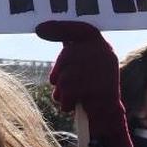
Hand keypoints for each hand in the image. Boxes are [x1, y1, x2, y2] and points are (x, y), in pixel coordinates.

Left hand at [37, 20, 132, 146]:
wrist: (108, 118)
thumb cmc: (90, 90)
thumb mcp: (80, 65)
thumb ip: (69, 48)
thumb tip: (42, 28)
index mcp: (103, 47)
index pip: (82, 29)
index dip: (61, 28)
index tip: (39, 29)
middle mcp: (107, 56)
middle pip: (67, 58)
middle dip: (59, 75)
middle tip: (61, 86)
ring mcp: (104, 74)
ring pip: (66, 78)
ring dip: (62, 92)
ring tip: (70, 98)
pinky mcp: (99, 93)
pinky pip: (70, 94)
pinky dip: (66, 102)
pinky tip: (73, 105)